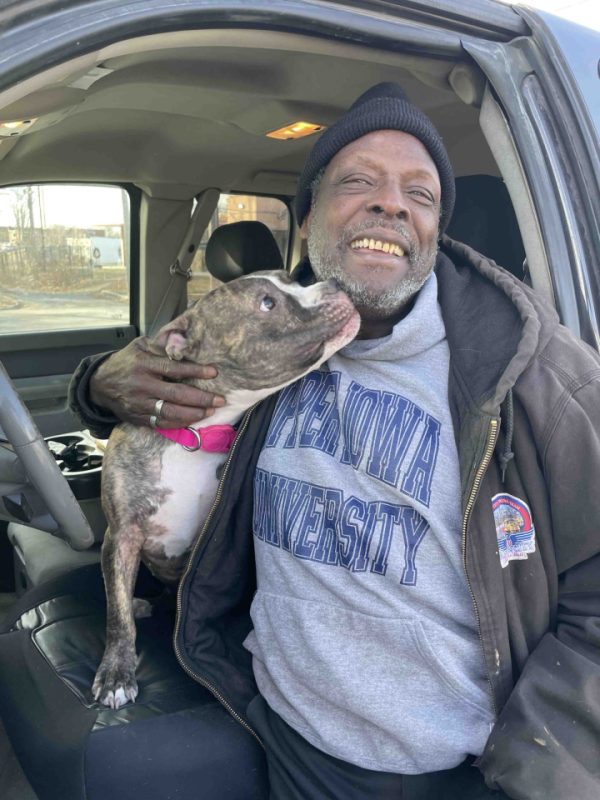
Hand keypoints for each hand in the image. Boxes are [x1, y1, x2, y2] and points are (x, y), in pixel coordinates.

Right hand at [89, 337, 223, 427]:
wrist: (99, 385)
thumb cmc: (126, 362)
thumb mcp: (139, 346)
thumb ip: (161, 344)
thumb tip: (184, 338)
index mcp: (143, 365)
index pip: (173, 369)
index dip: (195, 371)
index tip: (213, 373)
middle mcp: (142, 385)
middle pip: (176, 395)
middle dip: (201, 399)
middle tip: (220, 400)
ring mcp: (139, 404)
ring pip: (170, 412)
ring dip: (193, 414)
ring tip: (210, 411)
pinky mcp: (137, 417)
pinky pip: (161, 423)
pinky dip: (179, 423)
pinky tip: (193, 420)